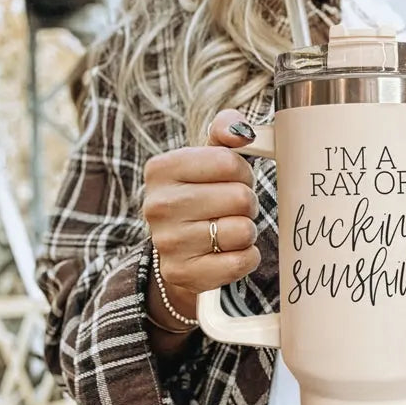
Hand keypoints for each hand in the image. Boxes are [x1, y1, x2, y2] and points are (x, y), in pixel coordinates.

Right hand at [143, 109, 260, 321]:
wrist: (179, 251)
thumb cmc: (201, 195)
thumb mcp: (207, 157)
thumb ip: (226, 130)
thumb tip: (243, 131)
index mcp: (161, 169)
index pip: (230, 162)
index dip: (242, 173)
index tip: (232, 181)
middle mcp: (158, 205)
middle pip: (240, 197)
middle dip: (247, 203)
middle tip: (232, 209)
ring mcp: (168, 243)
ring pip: (243, 230)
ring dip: (247, 231)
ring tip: (228, 230)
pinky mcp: (183, 274)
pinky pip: (242, 261)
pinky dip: (247, 257)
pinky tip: (230, 252)